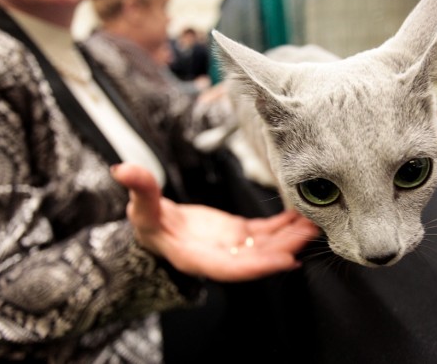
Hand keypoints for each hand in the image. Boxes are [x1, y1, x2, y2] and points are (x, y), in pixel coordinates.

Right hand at [111, 163, 318, 281]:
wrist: (158, 228)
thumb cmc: (148, 223)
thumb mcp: (141, 208)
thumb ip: (140, 190)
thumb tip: (122, 169)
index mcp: (198, 257)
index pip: (232, 267)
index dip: (259, 265)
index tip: (286, 259)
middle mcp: (221, 256)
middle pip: (257, 257)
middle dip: (285, 248)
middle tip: (311, 233)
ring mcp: (233, 246)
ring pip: (267, 245)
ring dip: (291, 235)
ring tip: (314, 222)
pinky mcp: (240, 234)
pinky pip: (266, 232)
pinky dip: (283, 226)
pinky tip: (300, 216)